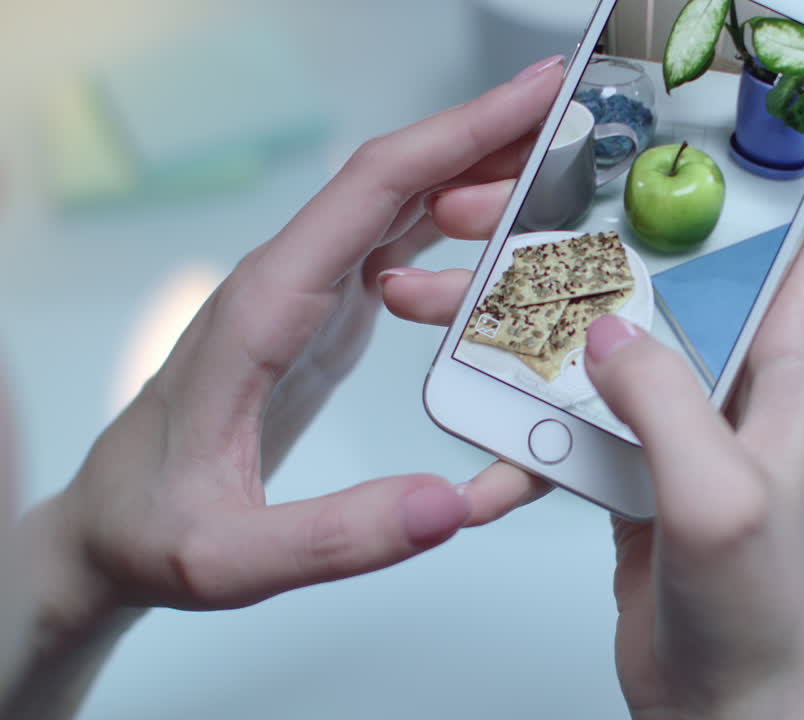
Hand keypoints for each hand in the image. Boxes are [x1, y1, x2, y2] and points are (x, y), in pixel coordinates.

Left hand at [22, 55, 563, 657]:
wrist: (111, 528)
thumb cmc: (154, 530)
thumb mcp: (229, 558)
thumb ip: (337, 537)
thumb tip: (455, 504)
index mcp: (266, 307)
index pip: (374, 190)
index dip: (460, 135)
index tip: (535, 94)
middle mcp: (288, 281)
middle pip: (397, 179)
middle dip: (486, 139)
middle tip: (571, 124)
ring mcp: (306, 295)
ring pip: (401, 206)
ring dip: (476, 181)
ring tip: (552, 184)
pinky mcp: (323, 319)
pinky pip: (397, 249)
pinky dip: (455, 228)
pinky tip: (498, 234)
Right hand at [383, 156, 803, 718]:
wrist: (718, 698)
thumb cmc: (756, 612)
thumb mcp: (716, 504)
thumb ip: (663, 406)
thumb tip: (603, 329)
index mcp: (792, 358)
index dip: (779, 140)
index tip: (722, 83)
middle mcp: (743, 362)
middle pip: (676, 245)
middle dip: (599, 201)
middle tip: (510, 178)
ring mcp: (685, 398)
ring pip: (609, 305)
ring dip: (532, 287)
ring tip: (445, 275)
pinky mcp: (639, 437)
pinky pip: (575, 378)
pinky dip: (522, 374)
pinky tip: (472, 380)